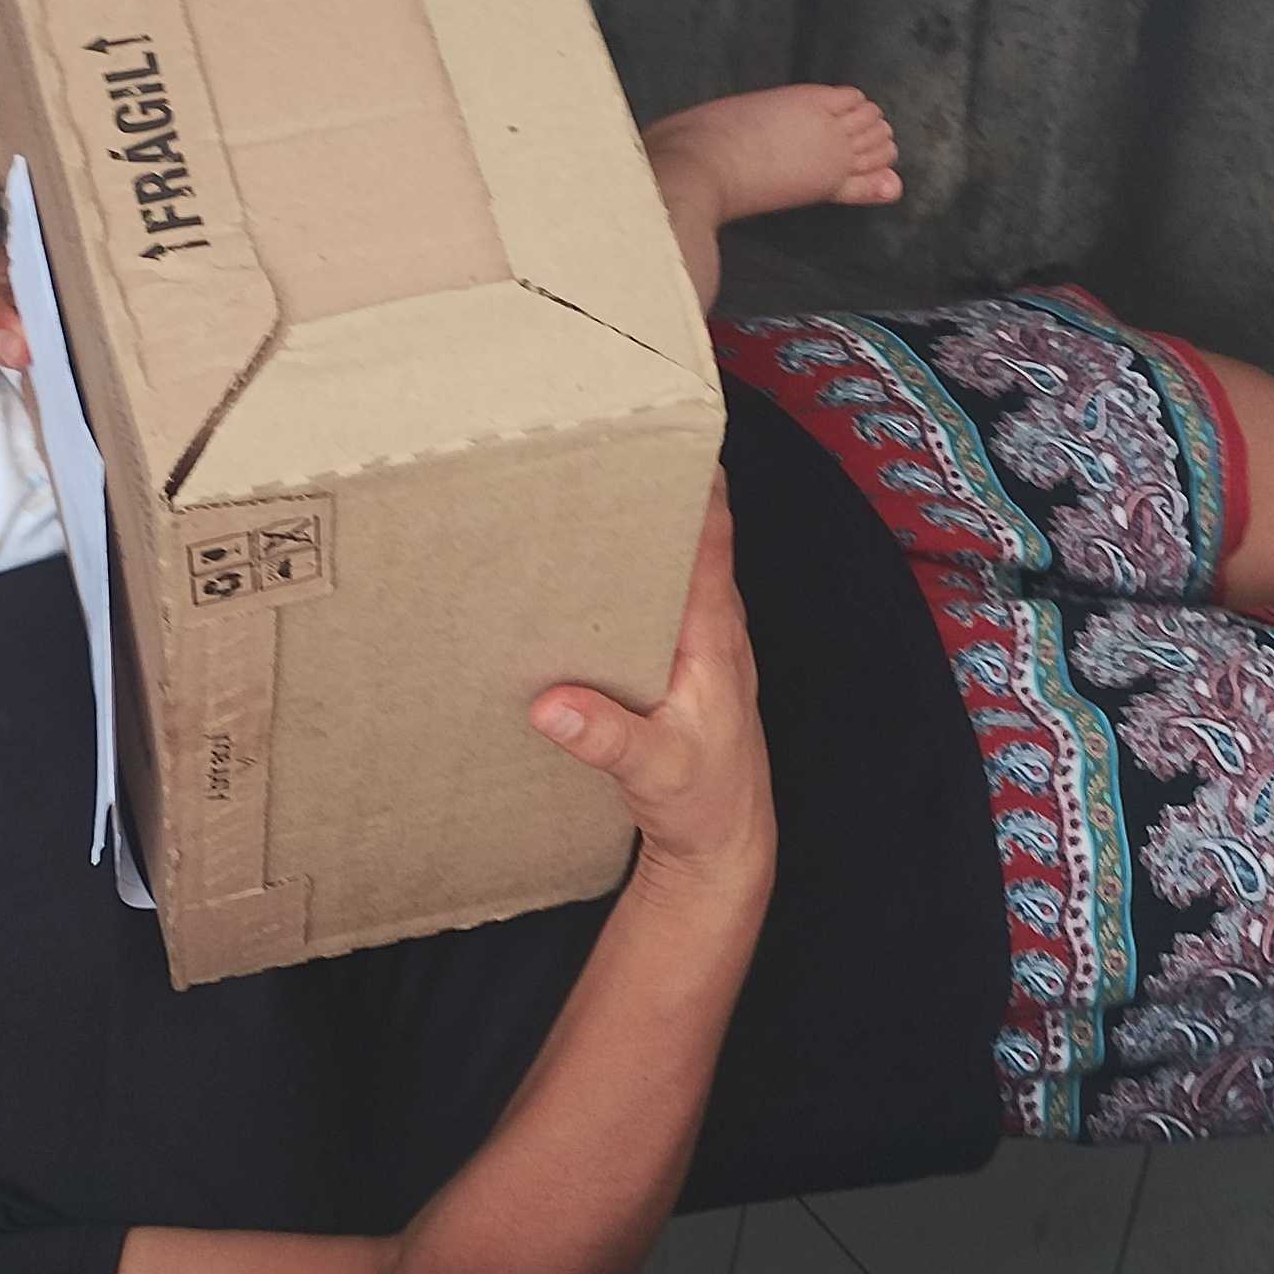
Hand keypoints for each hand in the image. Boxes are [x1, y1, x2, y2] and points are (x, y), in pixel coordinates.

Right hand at [531, 480, 771, 893]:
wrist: (723, 843)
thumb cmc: (702, 803)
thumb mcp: (653, 773)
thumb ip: (605, 738)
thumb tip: (550, 705)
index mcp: (714, 636)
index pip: (710, 539)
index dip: (695, 482)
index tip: (666, 430)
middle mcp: (715, 628)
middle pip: (693, 536)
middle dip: (659, 487)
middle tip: (608, 439)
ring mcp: (703, 643)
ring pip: (678, 564)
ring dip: (649, 527)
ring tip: (595, 485)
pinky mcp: (686, 663)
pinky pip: (665, 596)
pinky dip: (640, 570)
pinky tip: (600, 566)